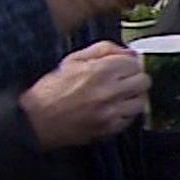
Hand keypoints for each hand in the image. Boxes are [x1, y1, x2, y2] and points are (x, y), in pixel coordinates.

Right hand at [18, 41, 147, 149]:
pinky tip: (112, 110)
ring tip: (119, 97)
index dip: (129, 64)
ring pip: (141, 101)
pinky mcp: (109, 129)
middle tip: (124, 81)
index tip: (123, 67)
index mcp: (100, 70)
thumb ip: (104, 50)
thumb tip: (129, 52)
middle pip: (144, 81)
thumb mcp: (73, 60)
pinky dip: (125, 114)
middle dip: (135, 79)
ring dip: (133, 97)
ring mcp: (111, 112)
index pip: (134, 63)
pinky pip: (131, 119)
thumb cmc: (51, 89)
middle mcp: (109, 91)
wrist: (35, 120)